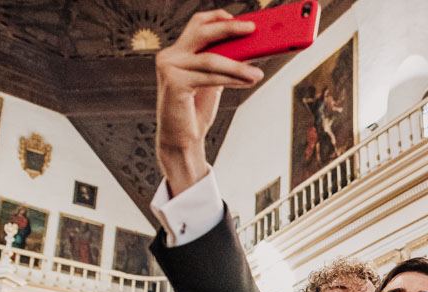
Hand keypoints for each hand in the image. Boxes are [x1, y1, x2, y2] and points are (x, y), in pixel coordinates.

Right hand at [154, 10, 264, 195]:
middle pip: (202, 32)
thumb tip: (252, 48)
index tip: (243, 19)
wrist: (182, 139)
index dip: (218, 17)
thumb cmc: (196, 110)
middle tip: (253, 29)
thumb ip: (225, 64)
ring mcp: (169, 67)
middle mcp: (170, 55)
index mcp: (178, 51)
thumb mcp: (213, 81)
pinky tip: (247, 81)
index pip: (198, 24)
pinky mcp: (173, 83)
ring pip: (210, 59)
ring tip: (258, 73)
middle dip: (229, 28)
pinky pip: (209, 77)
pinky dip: (231, 79)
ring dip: (238, 66)